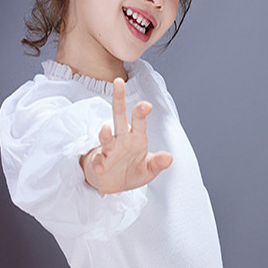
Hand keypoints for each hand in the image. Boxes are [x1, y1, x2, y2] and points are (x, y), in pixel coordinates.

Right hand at [80, 78, 172, 193]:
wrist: (114, 184)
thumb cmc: (132, 171)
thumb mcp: (149, 170)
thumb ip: (158, 163)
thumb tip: (169, 157)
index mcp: (136, 138)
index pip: (139, 122)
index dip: (141, 112)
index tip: (146, 105)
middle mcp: (122, 139)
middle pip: (119, 116)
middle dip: (119, 99)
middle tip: (118, 82)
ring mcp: (109, 150)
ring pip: (106, 138)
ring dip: (105, 134)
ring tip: (105, 129)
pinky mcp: (99, 163)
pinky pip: (98, 161)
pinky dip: (98, 163)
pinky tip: (99, 166)